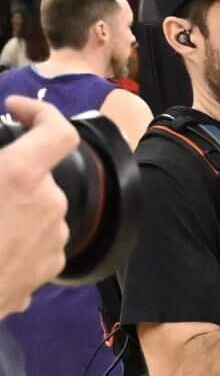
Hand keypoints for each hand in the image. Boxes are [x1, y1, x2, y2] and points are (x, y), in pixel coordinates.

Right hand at [0, 95, 73, 315]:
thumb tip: (6, 167)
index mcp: (21, 176)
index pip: (58, 131)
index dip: (41, 112)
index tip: (18, 110)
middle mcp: (49, 204)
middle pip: (39, 174)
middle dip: (12, 174)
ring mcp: (54, 237)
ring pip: (39, 208)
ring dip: (15, 207)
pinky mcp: (53, 266)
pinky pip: (39, 238)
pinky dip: (19, 236)